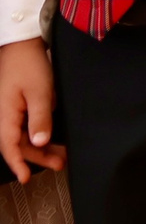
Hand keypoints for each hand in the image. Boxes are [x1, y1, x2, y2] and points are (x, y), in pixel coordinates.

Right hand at [0, 40, 64, 180]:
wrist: (23, 45)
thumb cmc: (29, 66)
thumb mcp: (40, 93)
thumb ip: (40, 119)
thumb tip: (39, 143)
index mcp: (5, 115)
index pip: (8, 146)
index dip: (17, 164)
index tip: (26, 178)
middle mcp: (5, 116)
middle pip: (19, 144)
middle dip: (38, 157)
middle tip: (60, 164)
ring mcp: (12, 111)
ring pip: (24, 136)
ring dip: (42, 146)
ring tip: (62, 155)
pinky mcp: (20, 106)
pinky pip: (27, 126)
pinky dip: (40, 134)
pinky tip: (54, 138)